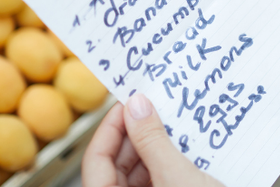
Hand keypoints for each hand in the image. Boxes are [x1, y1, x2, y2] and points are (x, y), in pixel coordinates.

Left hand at [82, 95, 223, 186]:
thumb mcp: (176, 176)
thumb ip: (153, 140)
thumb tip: (137, 106)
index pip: (96, 160)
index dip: (111, 127)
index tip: (130, 101)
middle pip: (115, 166)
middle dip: (135, 135)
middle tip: (155, 108)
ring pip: (136, 174)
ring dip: (154, 147)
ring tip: (173, 125)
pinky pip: (156, 181)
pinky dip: (167, 162)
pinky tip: (184, 147)